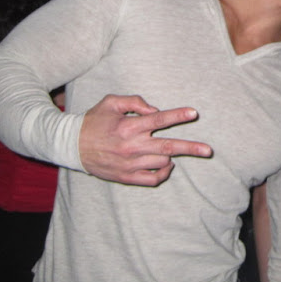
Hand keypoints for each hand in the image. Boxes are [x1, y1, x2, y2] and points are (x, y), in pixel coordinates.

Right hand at [79, 94, 212, 185]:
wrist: (72, 146)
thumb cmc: (94, 121)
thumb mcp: (110, 102)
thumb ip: (134, 102)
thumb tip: (155, 110)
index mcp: (129, 126)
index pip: (159, 119)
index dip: (178, 115)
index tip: (194, 113)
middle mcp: (132, 146)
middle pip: (168, 147)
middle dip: (191, 148)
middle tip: (209, 150)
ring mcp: (130, 164)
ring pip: (163, 161)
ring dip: (170, 155)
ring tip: (167, 149)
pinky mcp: (127, 177)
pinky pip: (153, 179)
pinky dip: (163, 173)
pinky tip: (166, 165)